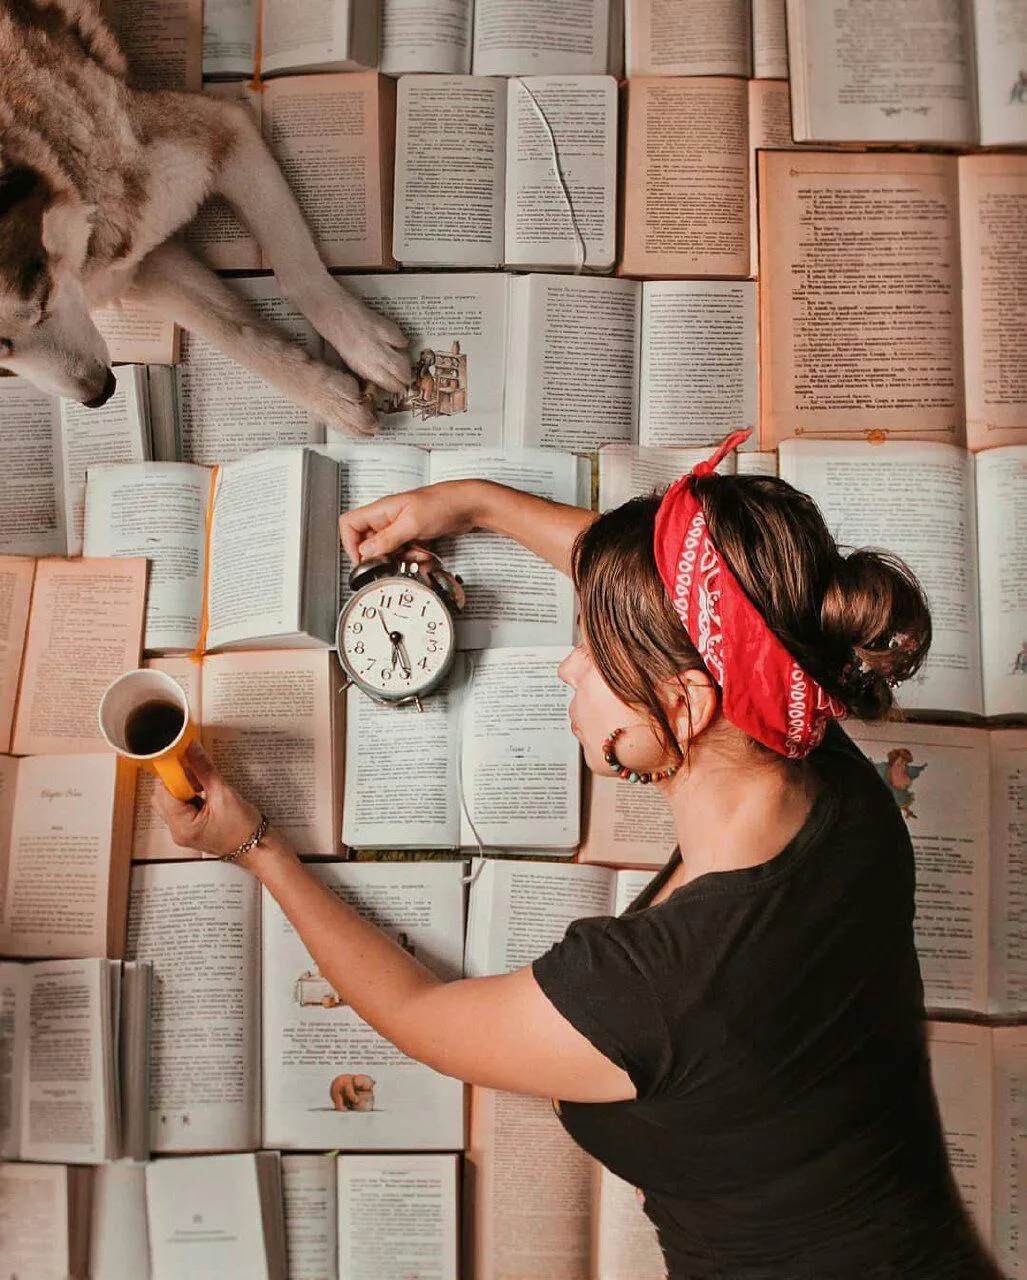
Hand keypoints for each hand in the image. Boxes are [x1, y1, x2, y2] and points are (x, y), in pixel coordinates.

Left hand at [150, 742, 262, 861]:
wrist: (257, 847)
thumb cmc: (244, 830)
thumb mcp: (224, 794)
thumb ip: (204, 769)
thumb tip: (192, 750)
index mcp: (183, 826)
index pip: (163, 792)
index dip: (172, 773)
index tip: (181, 758)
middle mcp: (178, 831)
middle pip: (162, 796)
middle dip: (176, 779)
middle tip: (194, 771)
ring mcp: (182, 830)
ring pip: (170, 800)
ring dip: (183, 786)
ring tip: (203, 784)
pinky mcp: (189, 827)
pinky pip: (180, 806)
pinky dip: (189, 795)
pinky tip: (204, 793)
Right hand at [338, 480, 484, 564]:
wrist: (468, 504)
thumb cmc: (443, 503)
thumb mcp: (412, 523)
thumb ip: (387, 538)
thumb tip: (365, 551)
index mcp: (382, 510)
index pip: (350, 524)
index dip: (350, 544)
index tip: (363, 560)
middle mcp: (388, 518)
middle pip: (368, 542)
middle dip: (382, 556)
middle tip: (394, 562)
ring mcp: (400, 526)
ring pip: (388, 550)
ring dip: (400, 558)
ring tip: (415, 555)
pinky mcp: (413, 534)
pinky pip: (404, 551)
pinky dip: (413, 556)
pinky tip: (425, 553)